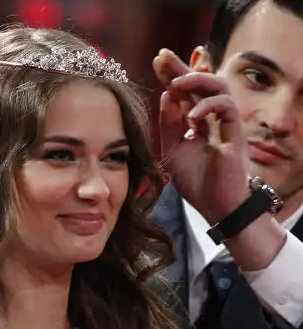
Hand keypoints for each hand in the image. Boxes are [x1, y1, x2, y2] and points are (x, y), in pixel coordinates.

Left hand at [153, 51, 249, 223]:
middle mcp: (213, 118)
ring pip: (218, 86)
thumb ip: (168, 125)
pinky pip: (226, 107)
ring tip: (175, 85)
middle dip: (181, 67)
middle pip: (201, 82)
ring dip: (196, 80)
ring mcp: (226, 123)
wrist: (215, 207)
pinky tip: (190, 117)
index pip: (185, 92)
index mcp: (197, 122)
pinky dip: (207, 106)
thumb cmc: (196, 183)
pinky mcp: (236, 132)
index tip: (157, 61)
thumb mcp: (172, 152)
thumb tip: (166, 95)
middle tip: (163, 56)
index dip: (172, 75)